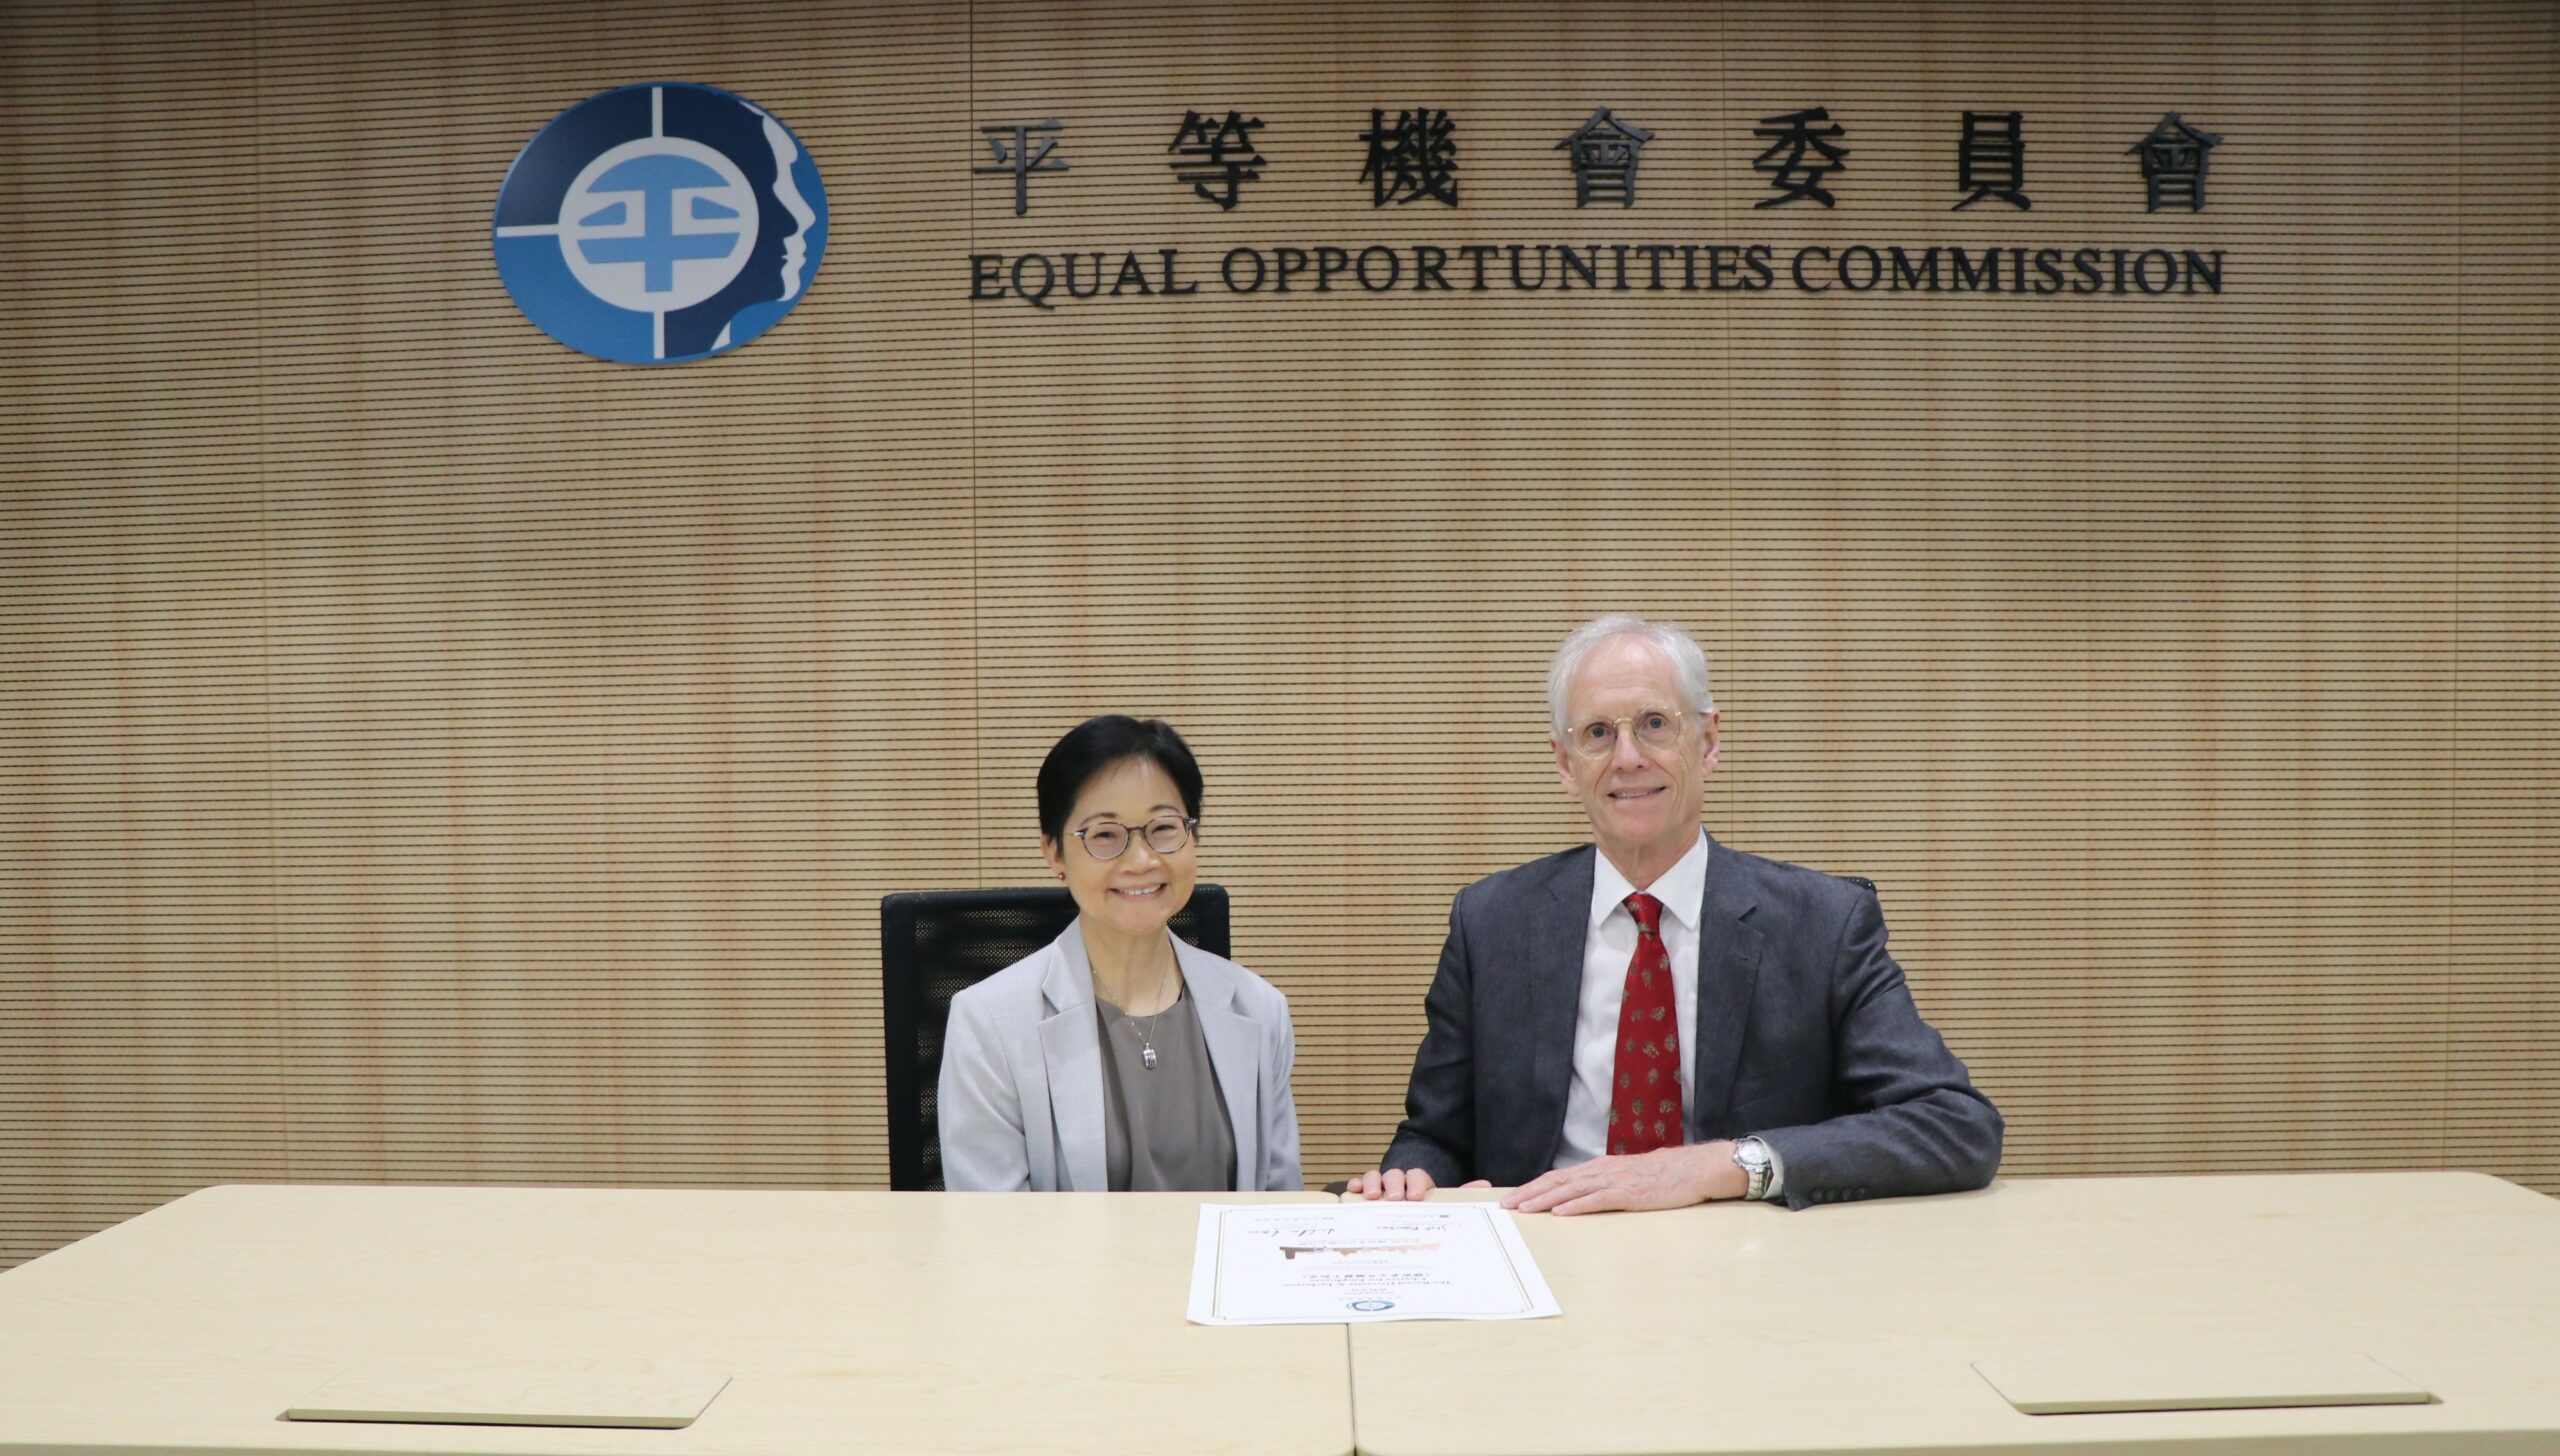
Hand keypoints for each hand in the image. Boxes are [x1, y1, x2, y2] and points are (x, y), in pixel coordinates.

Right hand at [1348, 1169, 1490, 1200]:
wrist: (1408, 1209)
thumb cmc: (1424, 1209)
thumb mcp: (1442, 1202)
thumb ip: (1462, 1195)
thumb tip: (1486, 1185)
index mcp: (1417, 1182)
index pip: (1417, 1176)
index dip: (1416, 1184)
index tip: (1416, 1196)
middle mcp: (1398, 1181)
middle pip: (1394, 1175)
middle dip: (1394, 1185)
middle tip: (1395, 1199)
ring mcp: (1379, 1186)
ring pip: (1374, 1176)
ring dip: (1373, 1183)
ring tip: (1374, 1197)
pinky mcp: (1364, 1192)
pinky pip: (1358, 1184)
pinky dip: (1355, 1184)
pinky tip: (1353, 1190)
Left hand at [1502, 1142, 1744, 1214]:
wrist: (1695, 1168)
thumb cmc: (1664, 1176)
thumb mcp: (1627, 1177)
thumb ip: (1604, 1185)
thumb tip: (1582, 1199)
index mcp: (1599, 1168)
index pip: (1557, 1177)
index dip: (1532, 1188)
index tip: (1512, 1199)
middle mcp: (1602, 1171)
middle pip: (1557, 1182)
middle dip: (1528, 1194)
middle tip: (1505, 1206)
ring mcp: (1615, 1181)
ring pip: (1571, 1190)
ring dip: (1544, 1200)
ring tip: (1523, 1209)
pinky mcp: (1630, 1193)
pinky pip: (1598, 1200)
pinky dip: (1576, 1206)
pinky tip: (1561, 1212)